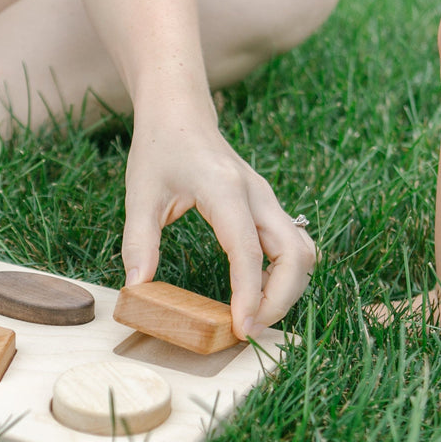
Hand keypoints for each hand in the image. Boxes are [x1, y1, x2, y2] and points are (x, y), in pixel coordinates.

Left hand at [121, 122, 315, 340]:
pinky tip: (260, 290)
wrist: (180, 112)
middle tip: (249, 328)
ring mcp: (269, 200)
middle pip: (295, 254)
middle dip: (280, 299)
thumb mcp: (140, 195)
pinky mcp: (270, 206)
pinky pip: (295, 245)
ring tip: (256, 314)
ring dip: (289, 288)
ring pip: (304, 251)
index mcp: (226, 190)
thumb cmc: (158, 149)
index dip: (250, 294)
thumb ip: (138, 242)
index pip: (249, 251)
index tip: (241, 329)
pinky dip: (288, 273)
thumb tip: (136, 289)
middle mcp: (257, 195)